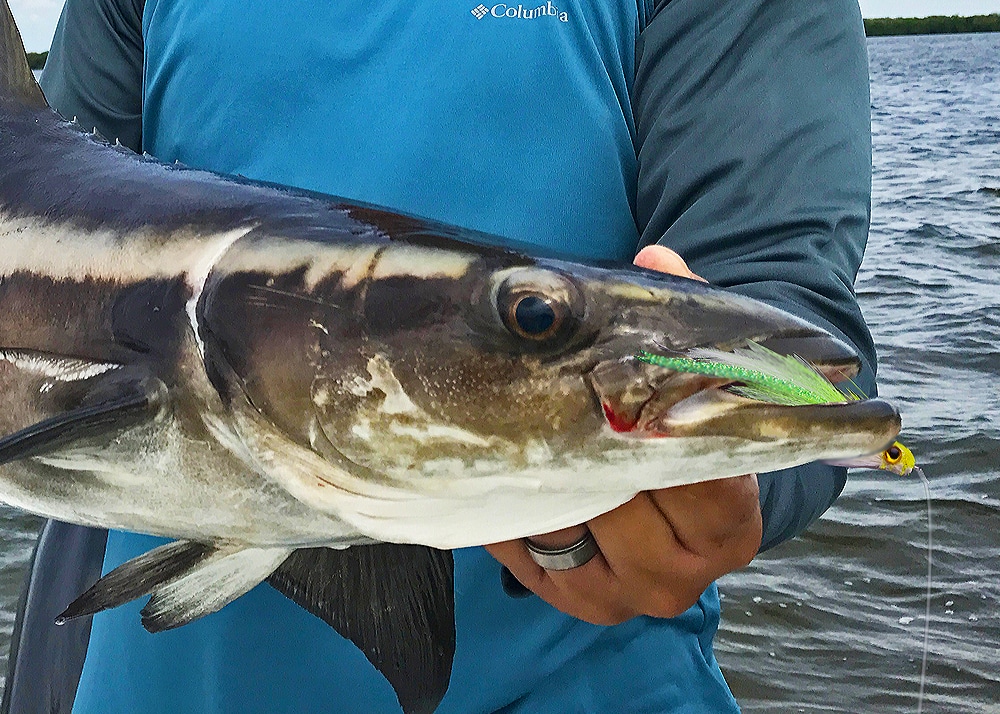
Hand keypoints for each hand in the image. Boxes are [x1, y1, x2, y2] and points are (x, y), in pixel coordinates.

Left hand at [486, 245, 762, 624]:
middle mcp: (684, 571)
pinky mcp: (576, 600)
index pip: (702, 476)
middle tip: (548, 385)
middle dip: (586, 438)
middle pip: (623, 498)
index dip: (658, 421)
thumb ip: (686, 317)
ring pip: (567, 520)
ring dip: (542, 469)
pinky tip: (510, 472)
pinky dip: (514, 506)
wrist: (679, 500)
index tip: (617, 377)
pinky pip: (525, 549)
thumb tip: (656, 253)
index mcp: (732, 521)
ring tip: (523, 426)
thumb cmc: (688, 430)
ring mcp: (628, 595)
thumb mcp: (699, 381)